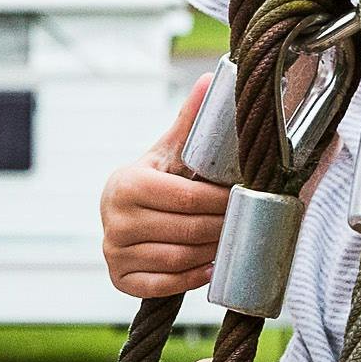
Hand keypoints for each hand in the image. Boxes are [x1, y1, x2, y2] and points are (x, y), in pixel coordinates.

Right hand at [102, 79, 228, 297]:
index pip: (185, 198)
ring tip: (232, 242)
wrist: (122, 213)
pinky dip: (192, 278)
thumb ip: (191, 121)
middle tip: (246, 222)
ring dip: (212, 253)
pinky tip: (211, 267)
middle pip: (186, 230)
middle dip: (222, 227)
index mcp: (127, 183)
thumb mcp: (169, 151)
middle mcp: (114, 219)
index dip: (219, 201)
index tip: (244, 197)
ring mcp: (114, 251)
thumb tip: (214, 77)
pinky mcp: (120, 278)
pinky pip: (164, 285)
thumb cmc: (155, 180)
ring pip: (178, 258)